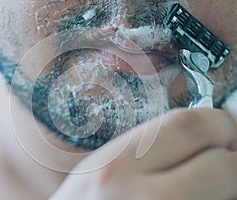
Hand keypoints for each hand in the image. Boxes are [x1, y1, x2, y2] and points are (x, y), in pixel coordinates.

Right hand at [50, 109, 236, 199]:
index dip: (218, 123)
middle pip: (224, 164)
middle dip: (231, 156)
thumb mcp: (101, 168)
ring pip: (229, 193)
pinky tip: (198, 196)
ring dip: (227, 183)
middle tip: (225, 156)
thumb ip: (148, 146)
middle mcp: (149, 199)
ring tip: (207, 181)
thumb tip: (199, 135)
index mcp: (119, 167)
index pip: (190, 126)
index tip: (222, 128)